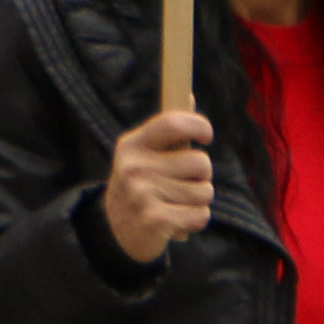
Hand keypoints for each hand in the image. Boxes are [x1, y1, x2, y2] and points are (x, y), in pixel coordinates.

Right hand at [101, 109, 215, 264]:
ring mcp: (143, 193)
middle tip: (182, 184)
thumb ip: (169, 130)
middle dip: (202, 176)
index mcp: (133, 144)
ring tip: (176, 203)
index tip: (206, 136)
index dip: (199, 125)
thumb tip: (189, 94)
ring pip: (205, 191)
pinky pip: (201, 215)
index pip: (173, 123)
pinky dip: (195, 221)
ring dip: (199, 201)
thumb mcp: (145, 153)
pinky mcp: (155, 219)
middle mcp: (135, 165)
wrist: (116, 229)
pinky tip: (176, 221)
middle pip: (201, 163)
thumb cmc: (141, 185)